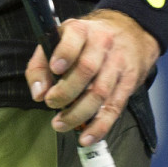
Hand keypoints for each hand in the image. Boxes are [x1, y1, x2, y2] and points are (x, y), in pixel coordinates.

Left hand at [25, 9, 159, 146]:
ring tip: (60, 123)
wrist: (128, 33)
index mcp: (81, 30)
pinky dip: (99, 126)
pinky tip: (86, 137)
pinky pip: (114, 108)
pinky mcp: (129, 83)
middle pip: (86, 69)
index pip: (75, 37)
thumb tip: (38, 93)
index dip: (65, 53)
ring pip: (100, 92)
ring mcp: (117, 64)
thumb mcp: (59, 41)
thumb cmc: (85, 41)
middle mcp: (102, 44)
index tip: (55, 69)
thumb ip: (41, 64)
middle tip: (51, 103)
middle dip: (66, 91)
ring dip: (78, 113)